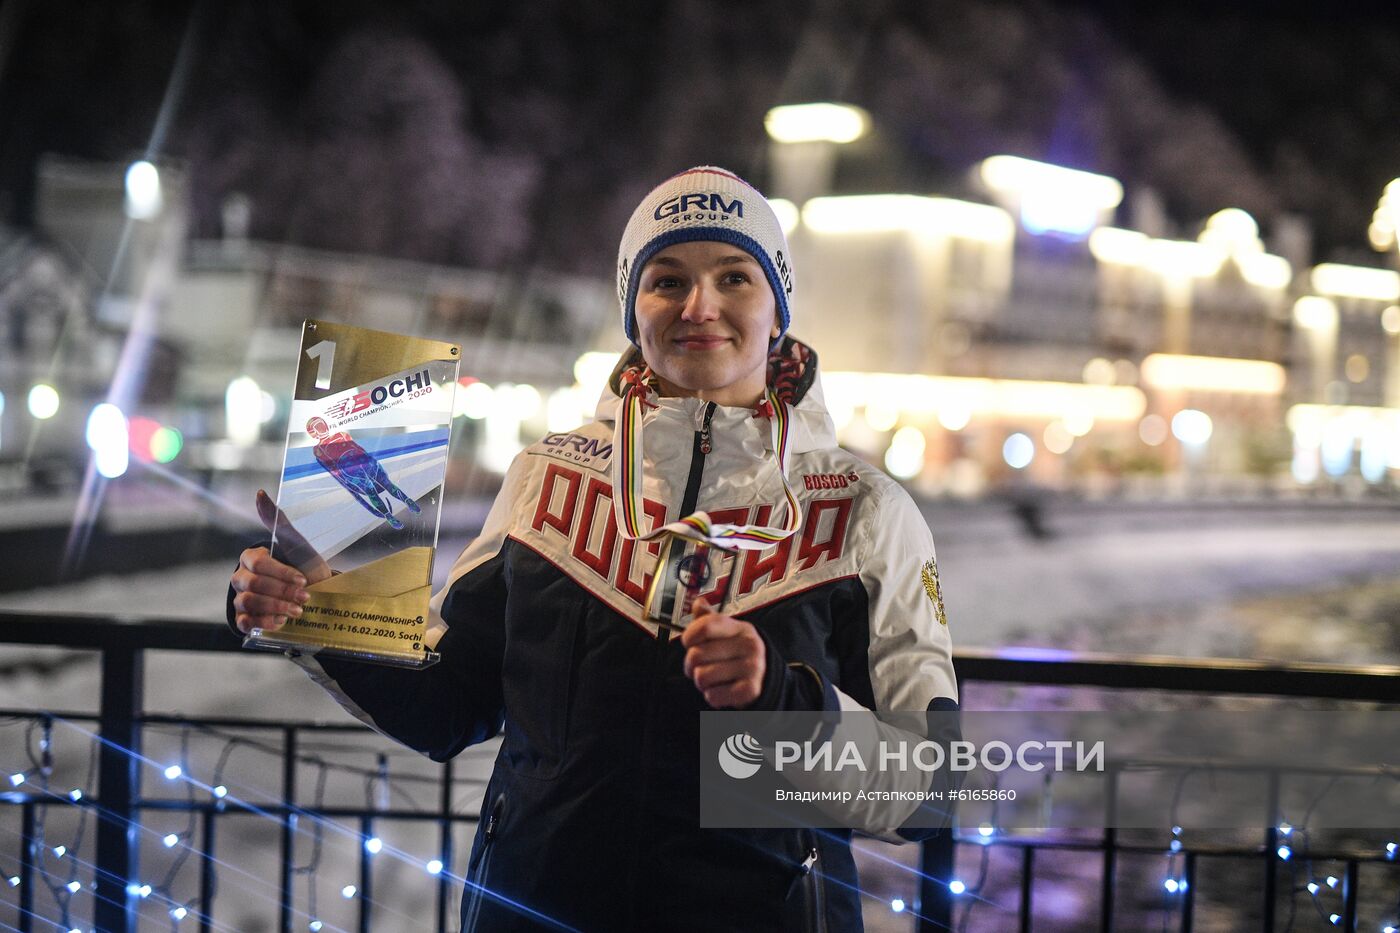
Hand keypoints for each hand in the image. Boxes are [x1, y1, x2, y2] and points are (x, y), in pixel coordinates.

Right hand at [229, 490, 331, 634]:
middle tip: (305, 597)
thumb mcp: (296, 543)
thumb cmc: (304, 566)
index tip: (303, 579)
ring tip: (297, 611)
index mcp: (251, 558)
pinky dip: (264, 622)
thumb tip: (260, 492)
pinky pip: (245, 622)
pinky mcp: (245, 618)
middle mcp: (241, 578)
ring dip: (276, 607)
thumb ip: (277, 520)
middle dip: (282, 592)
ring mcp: (241, 598)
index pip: (259, 564)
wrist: (316, 594)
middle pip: (254, 585)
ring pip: (249, 603)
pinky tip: (282, 621)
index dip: (281, 573)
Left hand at [680, 597, 766, 708]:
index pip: (705, 626)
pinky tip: (722, 689)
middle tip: (701, 666)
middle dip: (691, 665)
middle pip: (696, 655)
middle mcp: (749, 645)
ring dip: (701, 682)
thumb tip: (698, 602)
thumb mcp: (728, 633)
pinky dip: (712, 696)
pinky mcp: (750, 690)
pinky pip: (712, 695)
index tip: (689, 643)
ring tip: (713, 679)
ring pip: (701, 677)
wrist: (766, 679)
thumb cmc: (738, 655)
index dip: (689, 637)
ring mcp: (752, 668)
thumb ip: (710, 619)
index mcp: (740, 628)